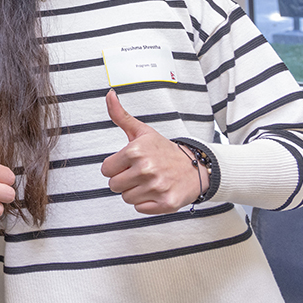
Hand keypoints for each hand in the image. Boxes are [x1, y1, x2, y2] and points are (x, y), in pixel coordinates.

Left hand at [100, 90, 202, 214]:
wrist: (197, 166)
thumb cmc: (164, 149)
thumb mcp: (142, 131)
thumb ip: (120, 115)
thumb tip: (109, 94)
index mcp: (135, 151)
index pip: (106, 170)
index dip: (116, 167)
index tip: (129, 163)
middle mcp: (146, 169)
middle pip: (114, 185)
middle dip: (124, 180)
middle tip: (140, 173)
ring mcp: (156, 187)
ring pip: (126, 198)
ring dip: (135, 192)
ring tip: (149, 182)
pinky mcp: (166, 203)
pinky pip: (140, 209)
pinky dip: (146, 203)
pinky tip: (156, 191)